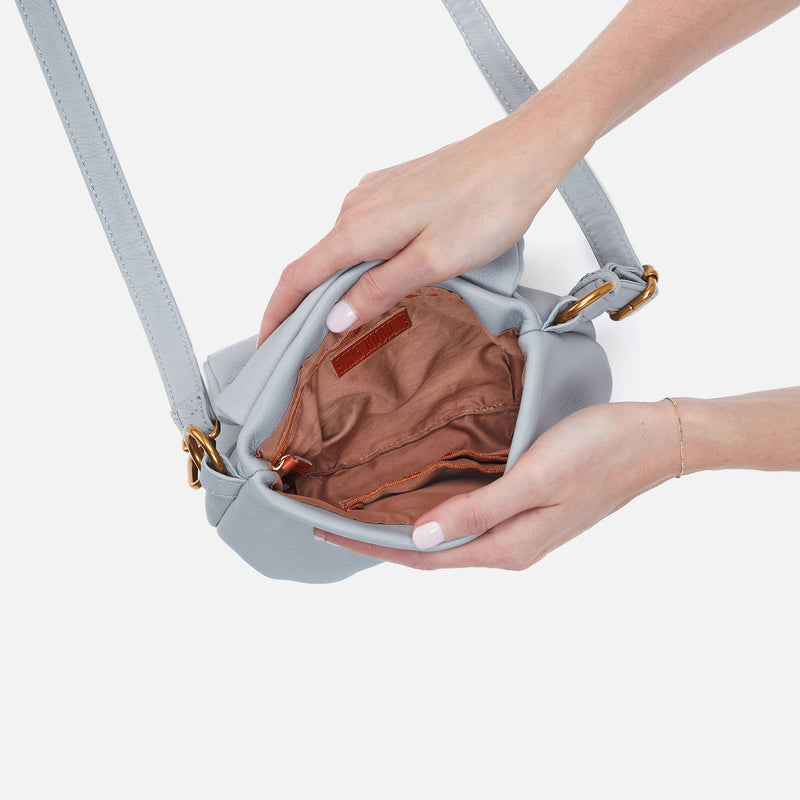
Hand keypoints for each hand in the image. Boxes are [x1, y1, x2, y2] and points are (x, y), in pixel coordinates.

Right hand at [257, 93, 595, 344]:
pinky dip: (358, 262)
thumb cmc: (488, 203)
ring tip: (343, 325)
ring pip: (341, 250)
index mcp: (359, 228)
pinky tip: (377, 281)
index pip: (298, 276)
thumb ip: (379, 289)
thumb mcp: (433, 260)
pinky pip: (362, 233)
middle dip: (304, 307)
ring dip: (335, 286)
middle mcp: (358, 207)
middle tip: (307, 350)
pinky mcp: (395, 191)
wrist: (523, 153)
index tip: (268, 346)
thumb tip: (333, 317)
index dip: (277, 314)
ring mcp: (375, 195)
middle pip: (315, 265)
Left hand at [314, 401, 679, 569]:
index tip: (327, 532)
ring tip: (366, 509)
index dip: (373, 547)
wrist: (653, 440)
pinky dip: (436, 511)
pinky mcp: (528, 509)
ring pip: (448, 535)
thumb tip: (419, 539)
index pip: (422, 557)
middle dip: (380, 540)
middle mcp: (509, 546)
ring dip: (406, 526)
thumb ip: (477, 511)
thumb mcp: (534, 478)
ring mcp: (521, 530)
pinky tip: (424, 494)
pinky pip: (468, 518)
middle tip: (334, 519)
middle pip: (430, 551)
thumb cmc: (598, 452)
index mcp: (507, 546)